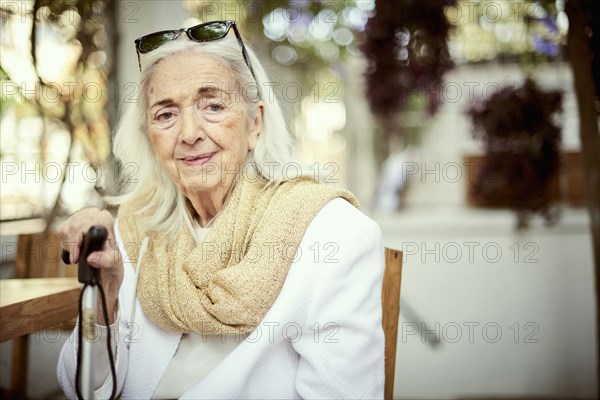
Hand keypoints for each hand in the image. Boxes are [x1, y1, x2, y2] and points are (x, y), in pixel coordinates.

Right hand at [57, 208, 122, 324]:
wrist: (107, 263)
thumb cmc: (112, 261)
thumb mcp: (113, 262)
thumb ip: (105, 260)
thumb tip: (91, 258)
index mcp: (106, 219)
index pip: (84, 225)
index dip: (76, 242)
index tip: (75, 257)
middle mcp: (95, 214)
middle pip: (73, 227)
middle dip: (72, 245)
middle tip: (75, 258)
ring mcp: (83, 216)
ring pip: (65, 229)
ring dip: (68, 245)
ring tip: (77, 253)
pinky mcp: (74, 221)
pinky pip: (61, 231)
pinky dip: (65, 243)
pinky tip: (74, 248)